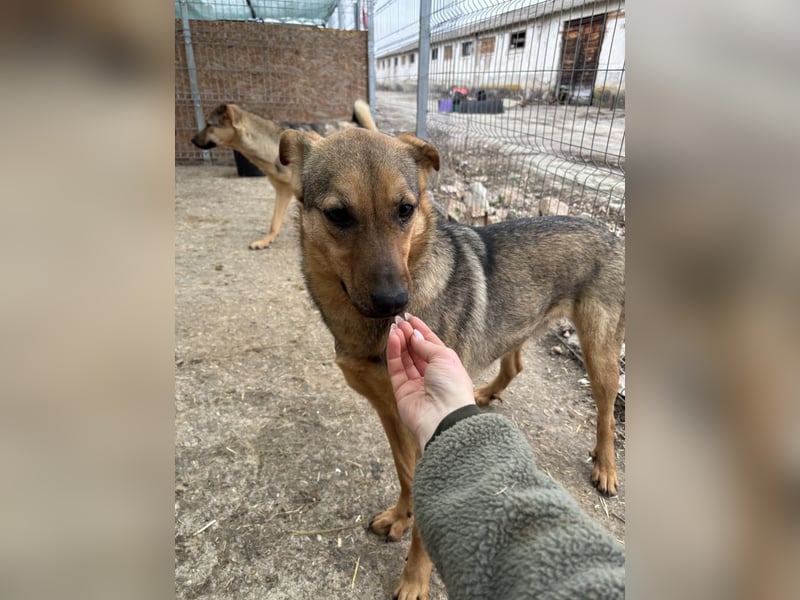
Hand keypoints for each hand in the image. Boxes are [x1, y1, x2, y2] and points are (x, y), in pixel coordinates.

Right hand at [386, 314, 475, 448]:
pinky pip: (397, 369)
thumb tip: (414, 335)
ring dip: (400, 342)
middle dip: (408, 335)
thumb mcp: (444, 357)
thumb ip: (426, 345)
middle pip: (417, 351)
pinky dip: (394, 353)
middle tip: (399, 320)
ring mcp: (416, 384)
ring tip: (394, 327)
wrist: (444, 416)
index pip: (431, 345)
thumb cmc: (452, 386)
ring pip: (405, 359)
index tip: (410, 317)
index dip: (421, 331)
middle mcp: (432, 375)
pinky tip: (393, 339)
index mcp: (447, 366)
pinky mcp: (402, 391)